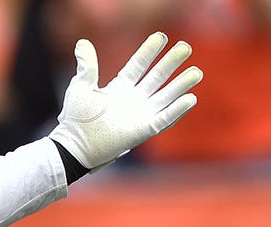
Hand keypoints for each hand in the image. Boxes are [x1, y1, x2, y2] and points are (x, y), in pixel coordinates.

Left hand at [49, 32, 202, 169]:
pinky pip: (165, 119)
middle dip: (171, 63)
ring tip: (196, 72)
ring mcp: (140, 114)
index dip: (149, 51)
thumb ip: (87, 66)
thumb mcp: (81, 87)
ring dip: (181, 85)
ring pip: (166, 96)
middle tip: (185, 47)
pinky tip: (190, 98)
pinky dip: (177, 110)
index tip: (161, 37)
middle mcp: (133, 99)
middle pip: (157, 77)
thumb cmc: (75, 118)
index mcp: (119, 88)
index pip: (138, 65)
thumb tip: (82, 43)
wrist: (74, 145)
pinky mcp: (144, 130)